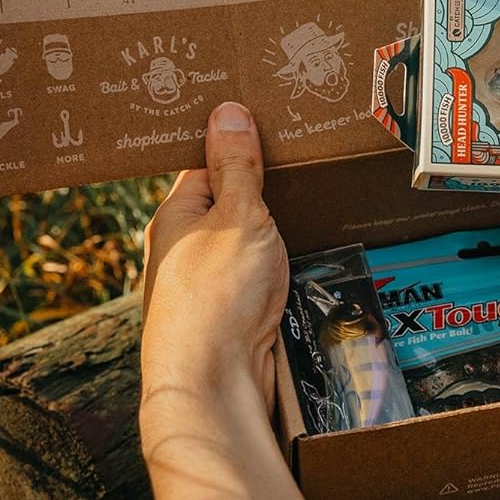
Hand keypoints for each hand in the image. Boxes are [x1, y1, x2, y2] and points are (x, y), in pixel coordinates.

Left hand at [141, 102, 289, 419]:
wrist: (215, 387)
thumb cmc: (216, 298)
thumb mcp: (238, 215)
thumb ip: (238, 167)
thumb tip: (227, 111)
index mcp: (175, 216)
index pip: (208, 164)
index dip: (241, 144)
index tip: (276, 121)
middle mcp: (186, 250)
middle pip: (233, 204)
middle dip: (269, 190)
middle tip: (312, 156)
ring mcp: (210, 286)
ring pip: (252, 244)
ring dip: (283, 232)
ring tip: (324, 201)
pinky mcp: (235, 317)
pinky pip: (264, 278)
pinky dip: (287, 266)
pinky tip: (313, 256)